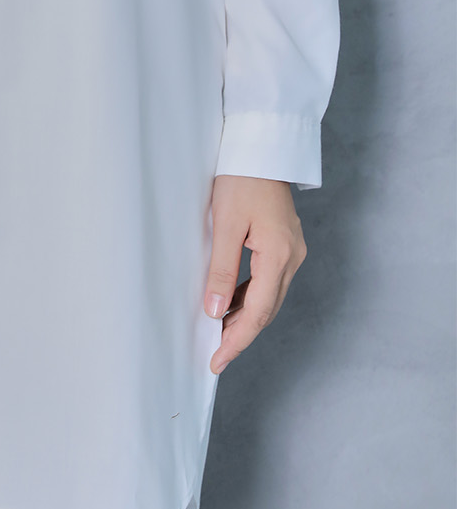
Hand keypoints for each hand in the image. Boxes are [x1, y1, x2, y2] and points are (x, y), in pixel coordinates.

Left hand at [204, 174, 306, 374]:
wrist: (261, 147)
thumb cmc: (240, 179)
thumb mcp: (225, 225)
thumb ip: (222, 270)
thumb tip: (216, 311)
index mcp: (280, 255)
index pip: (258, 312)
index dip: (237, 340)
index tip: (217, 361)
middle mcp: (293, 256)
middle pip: (267, 309)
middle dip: (241, 335)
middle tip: (215, 356)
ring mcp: (292, 250)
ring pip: (270, 297)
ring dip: (246, 317)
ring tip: (219, 335)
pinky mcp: (285, 243)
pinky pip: (269, 281)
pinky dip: (251, 297)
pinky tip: (233, 304)